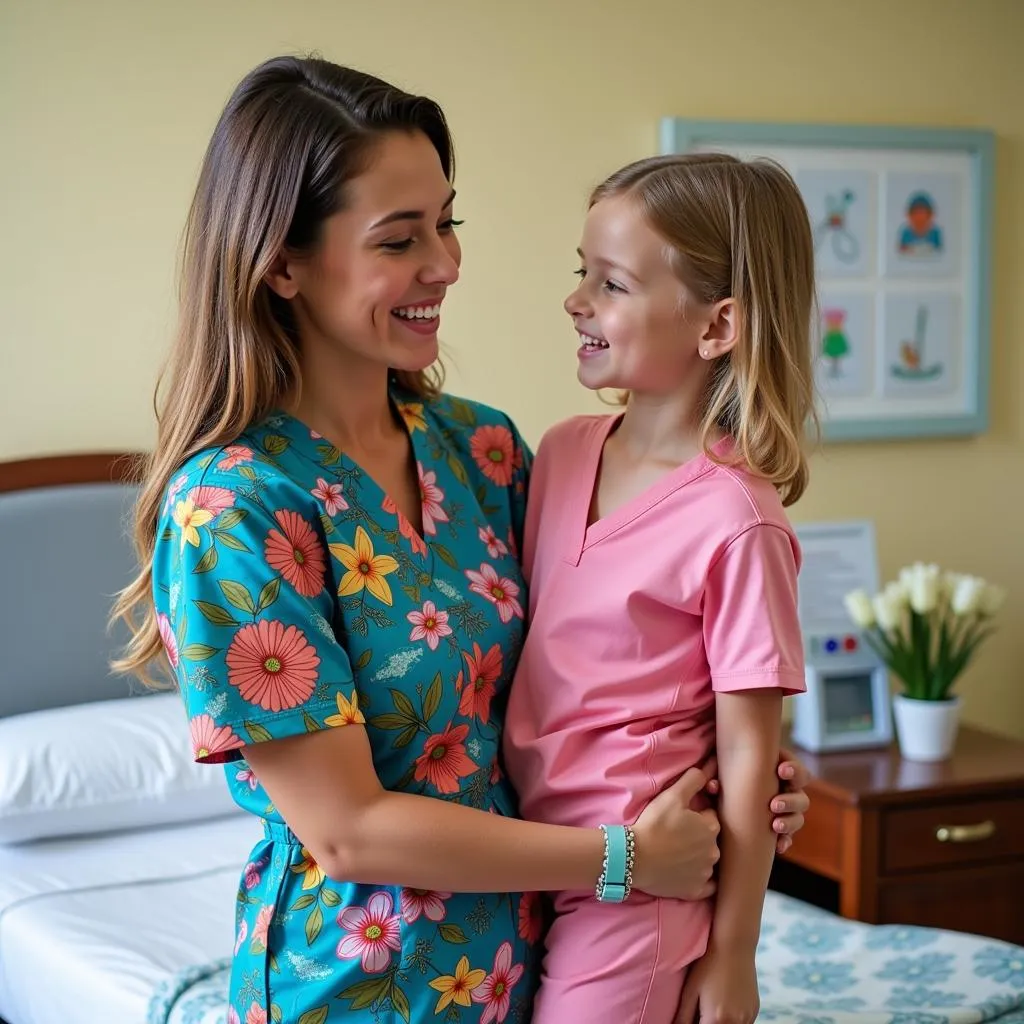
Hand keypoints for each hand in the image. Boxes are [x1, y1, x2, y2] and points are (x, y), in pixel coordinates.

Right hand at [632, 767, 719, 899]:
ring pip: (707, 861)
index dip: (696, 814)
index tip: (680, 816)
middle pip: (710, 839)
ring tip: (676, 851)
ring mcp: (705, 873)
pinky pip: (705, 886)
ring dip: (697, 856)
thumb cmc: (654, 824)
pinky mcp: (695, 890)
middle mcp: (713, 852)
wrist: (634, 857)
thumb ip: (694, 779)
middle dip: (698, 835)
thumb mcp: (673, 796)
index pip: (710, 816)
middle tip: (676, 833)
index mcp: (711, 828)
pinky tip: (686, 872)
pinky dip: (698, 879)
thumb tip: (711, 765)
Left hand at [675, 947, 758, 1023]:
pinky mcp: (755, 1010)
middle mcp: (736, 1023)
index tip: (692, 1018)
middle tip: (700, 1013)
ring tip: (711, 1008)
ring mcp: (749, 1017)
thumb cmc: (708, 965)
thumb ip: (683, 1017)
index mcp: (717, 1019)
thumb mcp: (690, 991)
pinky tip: (724, 1006)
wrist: (734, 945)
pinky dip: (732, 1021)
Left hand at [701, 748, 810, 854]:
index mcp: (780, 773)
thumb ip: (721, 774)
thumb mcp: (725, 771)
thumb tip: (712, 786)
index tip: (780, 771)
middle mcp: (788, 793)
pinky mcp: (779, 829)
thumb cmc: (727, 774)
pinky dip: (784, 841)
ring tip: (775, 826)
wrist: (725, 796)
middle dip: (790, 801)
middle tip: (773, 805)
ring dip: (789, 823)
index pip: (797, 771)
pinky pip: (787, 837)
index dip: (793, 770)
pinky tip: (778, 846)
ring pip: (797, 819)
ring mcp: (786, 813)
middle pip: (801, 798)